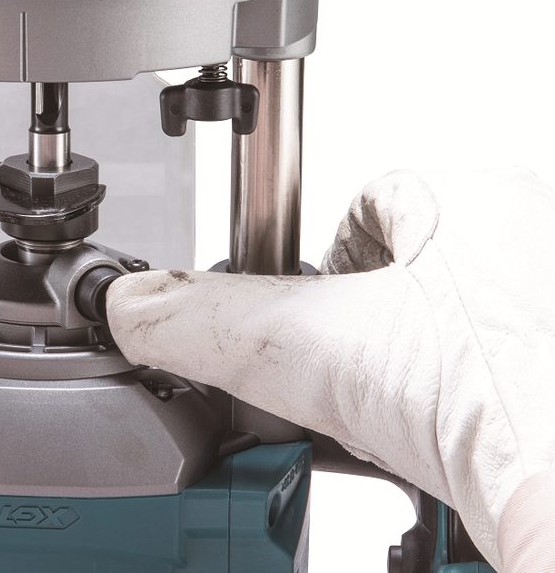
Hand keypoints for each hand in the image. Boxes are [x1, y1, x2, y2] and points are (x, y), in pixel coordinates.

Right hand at [107, 168, 554, 570]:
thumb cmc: (519, 407)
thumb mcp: (321, 351)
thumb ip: (211, 322)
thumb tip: (136, 307)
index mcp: (476, 197)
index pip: (363, 205)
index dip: (317, 273)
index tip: (308, 330)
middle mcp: (535, 240)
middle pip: (404, 275)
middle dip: (362, 336)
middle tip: (353, 389)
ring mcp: (548, 307)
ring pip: (446, 330)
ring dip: (410, 378)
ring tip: (406, 428)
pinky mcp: (554, 379)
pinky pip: (493, 378)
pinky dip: (463, 412)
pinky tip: (455, 453)